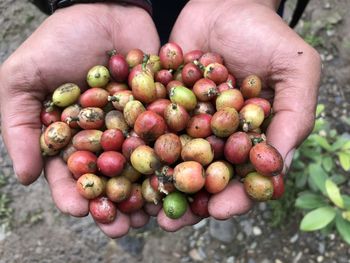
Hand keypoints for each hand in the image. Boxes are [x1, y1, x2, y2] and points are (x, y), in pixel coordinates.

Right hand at [0, 3, 159, 237]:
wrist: (105, 7)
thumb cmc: (60, 41)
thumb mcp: (24, 79)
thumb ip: (19, 126)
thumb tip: (25, 177)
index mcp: (73, 135)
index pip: (71, 173)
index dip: (74, 194)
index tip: (81, 211)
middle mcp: (106, 136)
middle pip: (111, 179)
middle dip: (117, 204)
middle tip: (126, 229)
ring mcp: (136, 125)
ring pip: (144, 165)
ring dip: (149, 191)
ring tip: (156, 215)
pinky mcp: (163, 111)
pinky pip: (171, 138)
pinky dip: (176, 156)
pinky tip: (181, 176)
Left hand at [157, 0, 320, 229]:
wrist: (225, 2)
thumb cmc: (265, 33)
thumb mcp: (295, 68)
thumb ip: (294, 114)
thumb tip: (280, 166)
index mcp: (250, 136)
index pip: (244, 174)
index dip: (234, 195)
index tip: (219, 210)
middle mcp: (218, 135)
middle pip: (204, 175)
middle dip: (188, 200)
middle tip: (169, 222)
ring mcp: (188, 122)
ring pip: (173, 158)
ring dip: (158, 181)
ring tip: (141, 204)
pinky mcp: (163, 105)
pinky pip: (149, 127)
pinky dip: (135, 144)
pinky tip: (120, 162)